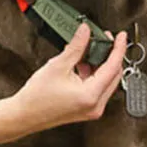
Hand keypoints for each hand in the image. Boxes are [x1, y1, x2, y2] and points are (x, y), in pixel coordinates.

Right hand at [0, 25, 127, 145]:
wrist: (24, 115)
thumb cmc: (37, 97)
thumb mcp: (58, 66)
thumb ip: (76, 47)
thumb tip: (86, 31)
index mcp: (91, 96)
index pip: (113, 67)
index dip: (118, 48)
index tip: (121, 36)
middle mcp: (96, 105)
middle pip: (114, 75)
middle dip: (110, 55)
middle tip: (104, 39)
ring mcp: (92, 109)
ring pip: (106, 81)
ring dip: (100, 65)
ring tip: (89, 50)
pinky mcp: (87, 109)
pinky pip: (98, 88)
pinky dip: (93, 75)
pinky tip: (82, 64)